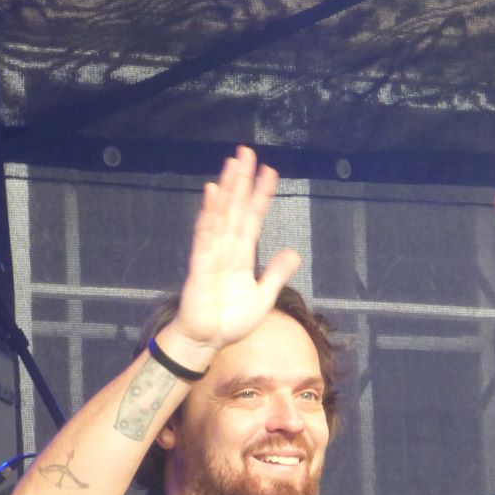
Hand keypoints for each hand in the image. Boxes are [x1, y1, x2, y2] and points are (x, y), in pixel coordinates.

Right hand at [168, 146, 302, 356]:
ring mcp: (212, 254)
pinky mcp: (200, 265)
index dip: (261, 195)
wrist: (207, 342)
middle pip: (236, 207)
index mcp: (241, 255)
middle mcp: (226, 248)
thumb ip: (277, 274)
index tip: (270, 172)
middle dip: (242, 180)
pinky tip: (213, 193)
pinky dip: (210, 214)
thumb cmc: (229, 321)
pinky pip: (205, 235)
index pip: (253, 217)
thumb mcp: (263, 297)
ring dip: (227, 188)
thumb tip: (295, 252)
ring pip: (221, 214)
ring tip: (233, 163)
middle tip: (247, 152)